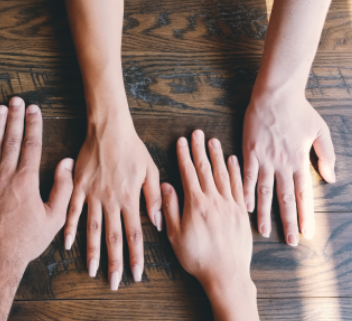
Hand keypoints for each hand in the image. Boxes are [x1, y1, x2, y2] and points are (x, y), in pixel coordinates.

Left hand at [0, 98, 73, 320]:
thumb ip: (62, 188)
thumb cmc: (25, 241)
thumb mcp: (53, 218)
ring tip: (0, 108)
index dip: (33, 124)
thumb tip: (66, 163)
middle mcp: (4, 176)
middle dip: (14, 117)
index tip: (34, 109)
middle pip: (10, 139)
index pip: (30, 144)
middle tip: (16, 100)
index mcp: (25, 181)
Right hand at [64, 115, 161, 289]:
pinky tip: (67, 244)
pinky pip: (73, 211)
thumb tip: (158, 223)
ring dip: (92, 252)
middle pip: (113, 237)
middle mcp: (111, 200)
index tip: (136, 274)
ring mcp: (93, 194)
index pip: (134, 234)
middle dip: (115, 262)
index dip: (136, 256)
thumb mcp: (150, 170)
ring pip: (92, 229)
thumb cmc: (132, 148)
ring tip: (92, 270)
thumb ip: (154, 198)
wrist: (109, 128)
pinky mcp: (79, 186)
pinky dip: (70, 228)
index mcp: (130, 198)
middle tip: (114, 282)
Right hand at [162, 130, 257, 320]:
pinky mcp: (241, 213)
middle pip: (206, 169)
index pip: (188, 173)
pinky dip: (236, 171)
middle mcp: (214, 200)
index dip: (184, 155)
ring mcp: (230, 205)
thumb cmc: (197, 258)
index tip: (181, 141)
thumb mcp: (175, 235)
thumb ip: (170, 208)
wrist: (226, 275)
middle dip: (200, 149)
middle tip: (198, 133)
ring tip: (213, 141)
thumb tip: (165, 186)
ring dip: (217, 156)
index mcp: (196, 204)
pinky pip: (239, 186)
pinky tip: (233, 161)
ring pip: (223, 174)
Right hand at [242, 92, 335, 244]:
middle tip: (290, 242)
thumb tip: (331, 178)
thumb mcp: (320, 131)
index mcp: (299, 161)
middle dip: (288, 222)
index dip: (305, 215)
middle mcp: (282, 164)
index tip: (307, 233)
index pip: (303, 194)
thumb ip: (326, 155)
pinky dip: (246, 192)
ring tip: (263, 232)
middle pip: (285, 198)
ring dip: (264, 213)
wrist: (275, 95)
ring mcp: (264, 159)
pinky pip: (247, 176)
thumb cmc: (299, 111)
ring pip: (265, 192)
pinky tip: (244, 206)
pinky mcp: (250, 152)